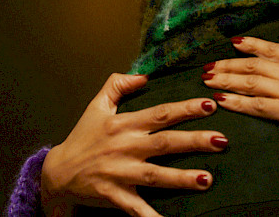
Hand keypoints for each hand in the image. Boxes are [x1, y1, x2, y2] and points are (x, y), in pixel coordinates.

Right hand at [41, 73, 227, 216]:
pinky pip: (137, 208)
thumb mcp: (97, 106)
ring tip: (207, 179)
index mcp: (124, 124)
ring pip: (156, 176)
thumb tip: (143, 75)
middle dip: (194, 141)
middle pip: (165, 143)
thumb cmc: (82, 138)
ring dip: (182, 178)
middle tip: (221, 140)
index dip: (185, 109)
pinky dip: (152, 216)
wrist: (57, 173)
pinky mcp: (115, 195)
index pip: (160, 113)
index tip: (208, 105)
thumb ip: (117, 85)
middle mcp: (125, 147)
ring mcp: (121, 173)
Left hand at [202, 31, 278, 140]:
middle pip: (252, 66)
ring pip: (248, 84)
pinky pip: (255, 107)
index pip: (271, 49)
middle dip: (227, 65)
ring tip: (205, 80)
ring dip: (224, 81)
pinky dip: (235, 102)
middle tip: (207, 66)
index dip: (250, 45)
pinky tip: (220, 101)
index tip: (234, 42)